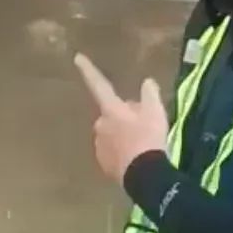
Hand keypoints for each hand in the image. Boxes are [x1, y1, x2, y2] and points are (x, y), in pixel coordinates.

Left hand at [74, 54, 167, 182]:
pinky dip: (121, 150)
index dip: (88, 70)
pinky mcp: (103, 163)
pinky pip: (112, 150)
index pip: (99, 85)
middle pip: (111, 114)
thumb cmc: (148, 138)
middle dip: (123, 115)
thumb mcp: (155, 112)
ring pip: (112, 132)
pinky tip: (135, 156)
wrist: (143, 175)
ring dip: (123, 133)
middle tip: (144, 122)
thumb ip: (150, 94)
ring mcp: (99, 145)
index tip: (77, 57)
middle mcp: (100, 126)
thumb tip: (147, 82)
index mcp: (110, 110)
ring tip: (142, 143)